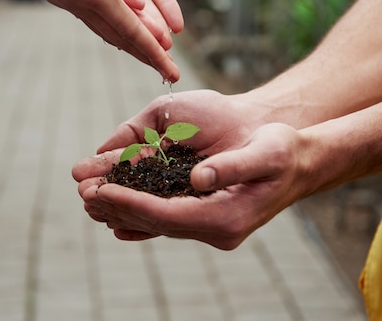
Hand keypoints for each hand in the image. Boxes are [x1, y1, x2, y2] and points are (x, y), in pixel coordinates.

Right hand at [0, 0, 180, 81]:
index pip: (131, 29)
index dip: (154, 51)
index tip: (171, 71)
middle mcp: (84, 3)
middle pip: (123, 38)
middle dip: (149, 57)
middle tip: (170, 74)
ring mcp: (73, 3)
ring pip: (110, 33)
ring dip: (133, 48)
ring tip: (152, 59)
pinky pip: (97, 23)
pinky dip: (115, 34)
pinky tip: (119, 35)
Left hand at [74, 117, 309, 249]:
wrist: (298, 162)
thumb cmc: (283, 152)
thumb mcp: (266, 153)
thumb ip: (233, 166)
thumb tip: (197, 178)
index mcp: (227, 218)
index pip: (167, 215)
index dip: (132, 203)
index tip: (101, 191)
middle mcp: (216, 229)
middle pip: (156, 222)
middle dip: (118, 208)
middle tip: (83, 194)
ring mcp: (211, 227)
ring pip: (157, 222)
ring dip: (123, 211)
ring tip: (90, 199)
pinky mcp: (206, 218)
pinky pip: (165, 219)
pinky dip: (139, 213)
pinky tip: (116, 212)